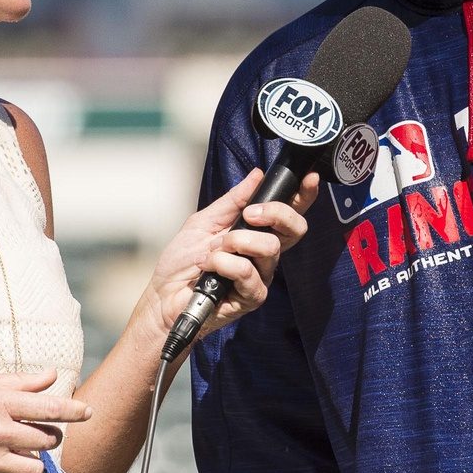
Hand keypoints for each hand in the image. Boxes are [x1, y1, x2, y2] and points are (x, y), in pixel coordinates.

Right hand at [0, 369, 90, 472]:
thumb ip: (18, 383)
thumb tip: (52, 376)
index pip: (49, 407)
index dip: (73, 410)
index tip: (88, 412)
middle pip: (46, 441)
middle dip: (48, 438)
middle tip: (36, 434)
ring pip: (34, 470)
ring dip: (32, 463)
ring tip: (16, 454)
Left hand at [145, 168, 318, 340]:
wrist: (164, 294)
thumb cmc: (182, 262)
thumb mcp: (204, 221)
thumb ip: (233, 200)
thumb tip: (257, 175)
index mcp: (256, 235)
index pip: (289, 215)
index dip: (304, 197)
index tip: (308, 179)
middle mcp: (264, 255)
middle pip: (294, 230)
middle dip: (275, 213)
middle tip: (249, 214)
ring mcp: (261, 276)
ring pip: (270, 248)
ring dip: (236, 242)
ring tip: (213, 250)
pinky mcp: (253, 296)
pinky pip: (248, 271)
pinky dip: (223, 263)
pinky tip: (207, 267)